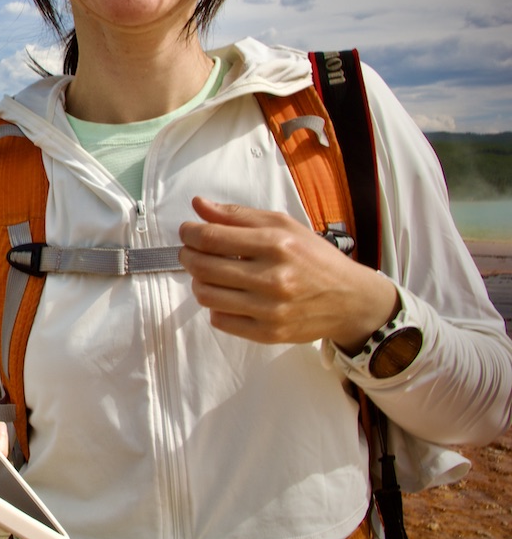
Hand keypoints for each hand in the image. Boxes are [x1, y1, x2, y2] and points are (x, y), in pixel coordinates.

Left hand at [178, 197, 398, 352]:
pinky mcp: (268, 333)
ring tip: (211, 274)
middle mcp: (272, 277)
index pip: (211, 238)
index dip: (189, 233)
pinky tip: (229, 296)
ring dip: (199, 281)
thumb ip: (237, 215)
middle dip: (188, 256)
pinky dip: (217, 307)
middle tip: (192, 251)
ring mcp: (270, 309)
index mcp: (276, 244)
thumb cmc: (313, 257)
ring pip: (206, 295)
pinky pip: (220, 320)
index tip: (187, 231)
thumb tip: (198, 205)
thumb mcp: (282, 225)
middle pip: (203, 267)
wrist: (350, 300)